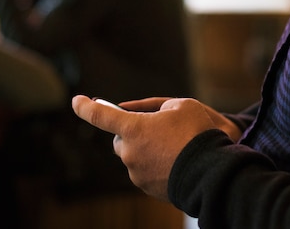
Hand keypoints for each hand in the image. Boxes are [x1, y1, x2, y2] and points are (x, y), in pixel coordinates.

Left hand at [72, 95, 222, 200]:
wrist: (212, 172)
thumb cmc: (197, 133)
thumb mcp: (182, 105)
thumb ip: (158, 107)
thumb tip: (144, 115)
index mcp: (133, 128)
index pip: (99, 116)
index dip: (85, 107)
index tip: (77, 101)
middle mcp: (129, 153)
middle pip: (119, 139)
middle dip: (131, 133)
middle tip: (152, 128)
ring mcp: (137, 173)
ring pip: (134, 156)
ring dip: (146, 149)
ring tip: (173, 146)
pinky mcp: (148, 188)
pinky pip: (145, 171)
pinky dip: (155, 164)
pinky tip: (175, 161)